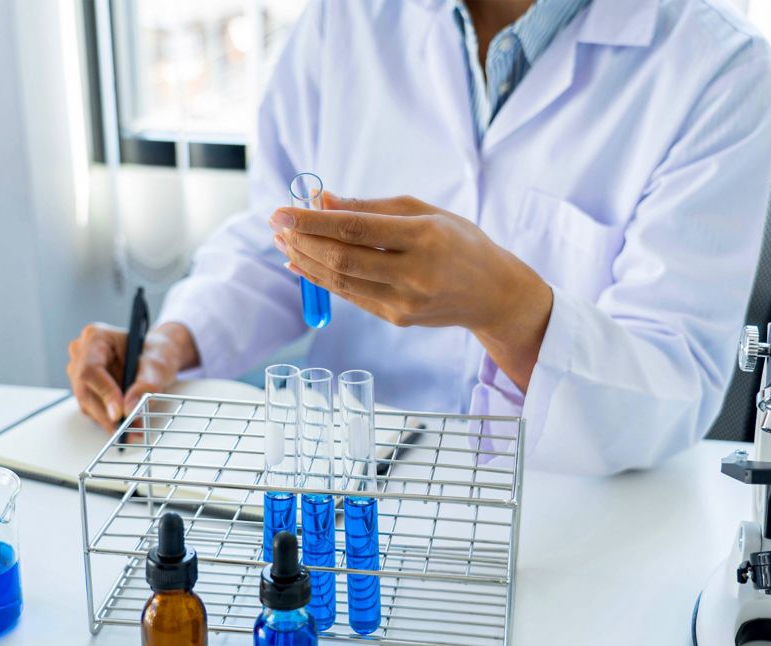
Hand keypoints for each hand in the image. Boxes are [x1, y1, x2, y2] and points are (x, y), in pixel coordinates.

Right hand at [66, 321, 197, 431]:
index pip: (91, 370)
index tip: (120, 413)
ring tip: (134, 429)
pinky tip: (128, 425)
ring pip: (87, 403)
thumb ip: (145, 385)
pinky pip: (93, 408)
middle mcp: (82, 353)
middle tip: (128, 429)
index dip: (104, 393)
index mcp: (96, 337)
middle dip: (107, 414)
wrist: (155, 354)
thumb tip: (130, 407)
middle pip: (85, 390)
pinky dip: (110, 419)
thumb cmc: (155, 352)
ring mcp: (79, 370)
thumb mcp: (157, 365)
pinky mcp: (85, 387)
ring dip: (110, 420)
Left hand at [269, 193, 552, 390]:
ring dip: (306, 261)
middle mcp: (415, 273)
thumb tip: (321, 201)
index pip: (355, 228)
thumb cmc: (459, 243)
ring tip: (284, 242)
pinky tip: (302, 264)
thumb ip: (371, 208)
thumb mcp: (424, 212)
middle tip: (277, 226)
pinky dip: (321, 279)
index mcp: (425, 237)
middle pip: (342, 259)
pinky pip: (351, 296)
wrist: (493, 294)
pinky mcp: (397, 319)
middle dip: (302, 242)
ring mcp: (405, 302)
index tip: (281, 211)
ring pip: (341, 281)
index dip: (312, 221)